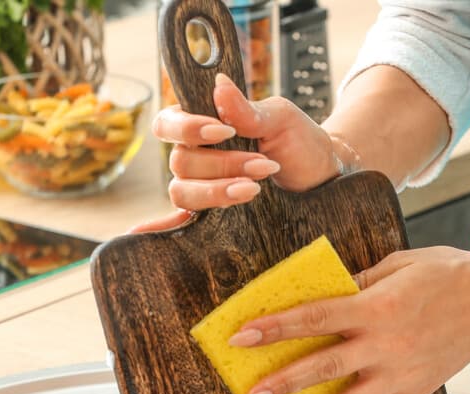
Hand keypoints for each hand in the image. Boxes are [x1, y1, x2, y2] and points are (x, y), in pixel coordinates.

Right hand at [132, 74, 351, 232]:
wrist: (322, 176)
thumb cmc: (299, 141)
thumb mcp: (281, 118)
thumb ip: (248, 108)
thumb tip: (218, 84)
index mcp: (203, 124)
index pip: (168, 123)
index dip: (187, 128)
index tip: (223, 131)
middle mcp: (196, 155)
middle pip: (180, 162)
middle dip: (222, 164)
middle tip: (262, 164)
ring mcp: (202, 186)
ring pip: (183, 191)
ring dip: (218, 190)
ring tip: (255, 188)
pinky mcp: (212, 214)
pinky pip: (180, 220)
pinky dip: (160, 227)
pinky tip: (147, 234)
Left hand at [227, 247, 469, 393]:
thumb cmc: (448, 272)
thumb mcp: (398, 264)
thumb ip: (359, 283)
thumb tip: (327, 296)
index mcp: (374, 306)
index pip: (314, 317)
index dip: (275, 327)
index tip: (241, 337)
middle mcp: (383, 344)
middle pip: (323, 366)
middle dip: (282, 384)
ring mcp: (399, 373)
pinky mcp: (416, 391)